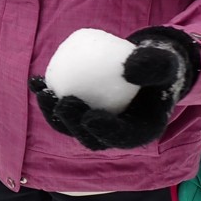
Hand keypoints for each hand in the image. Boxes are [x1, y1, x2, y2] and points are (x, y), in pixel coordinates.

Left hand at [29, 26, 200, 149]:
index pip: (121, 137)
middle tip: (64, 103)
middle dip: (72, 124)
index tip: (90, 118)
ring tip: (43, 93)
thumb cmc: (159, 65)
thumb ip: (154, 65)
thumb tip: (128, 69)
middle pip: (89, 136)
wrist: (146, 65)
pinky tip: (35, 81)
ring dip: (53, 113)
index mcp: (139, 131)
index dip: (104, 132)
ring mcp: (93, 124)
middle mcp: (113, 133)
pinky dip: (47, 95)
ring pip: (69, 125)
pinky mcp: (79, 110)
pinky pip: (60, 106)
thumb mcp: (165, 62)